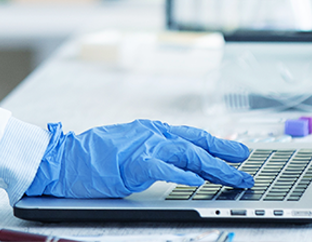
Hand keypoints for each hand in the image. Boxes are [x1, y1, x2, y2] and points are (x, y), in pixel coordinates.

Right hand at [25, 120, 252, 197]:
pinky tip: (198, 182)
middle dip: (224, 156)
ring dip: (213, 167)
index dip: (218, 143)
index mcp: (151, 129)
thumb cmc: (94, 157)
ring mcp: (142, 145)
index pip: (192, 135)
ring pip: (187, 154)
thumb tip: (182, 164)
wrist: (65, 158)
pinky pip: (163, 168)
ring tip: (233, 177)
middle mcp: (151, 133)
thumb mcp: (131, 149)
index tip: (239, 151)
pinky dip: (182, 174)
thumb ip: (156, 153)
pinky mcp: (132, 162)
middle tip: (246, 166)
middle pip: (196, 143)